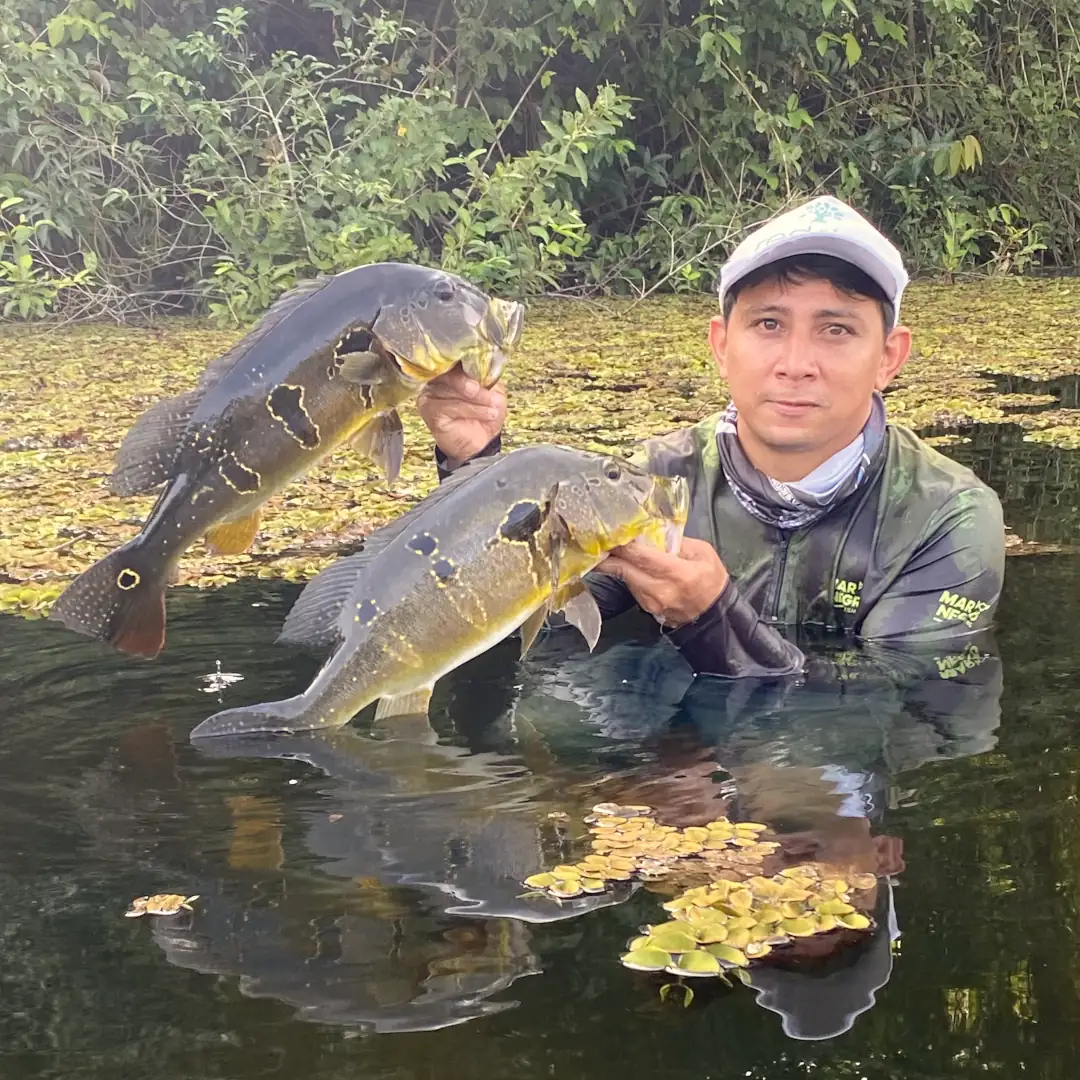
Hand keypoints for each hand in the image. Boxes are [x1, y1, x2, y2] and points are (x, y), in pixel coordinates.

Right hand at [417, 367, 505, 462]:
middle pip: (450, 371)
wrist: (480, 443)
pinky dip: (470, 410)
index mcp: (452, 369)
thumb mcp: (494, 391)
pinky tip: (485, 415)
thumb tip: (486, 366)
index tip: (484, 368)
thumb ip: (488, 376)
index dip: (469, 360)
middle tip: (486, 392)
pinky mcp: (428, 410)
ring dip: (476, 400)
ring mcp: (430, 393)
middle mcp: (437, 378)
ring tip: (493, 409)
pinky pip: (447, 406)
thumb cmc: (484, 414)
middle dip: (471, 382)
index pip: (455, 356)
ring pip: (451, 389)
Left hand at [595, 537, 728, 627]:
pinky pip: (631, 586)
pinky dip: (626, 573)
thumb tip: (653, 534)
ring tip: (609, 548)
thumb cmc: (711, 580)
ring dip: (615, 563)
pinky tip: (625, 563)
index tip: (610, 532)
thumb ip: (677, 542)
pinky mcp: (646, 607)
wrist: (714, 614)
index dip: (622, 544)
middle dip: (609, 553)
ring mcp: (650, 602)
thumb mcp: (702, 553)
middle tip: (599, 539)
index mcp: (676, 573)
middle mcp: (659, 590)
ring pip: (625, 578)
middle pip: (624, 569)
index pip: (640, 556)